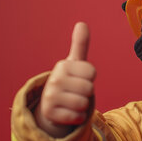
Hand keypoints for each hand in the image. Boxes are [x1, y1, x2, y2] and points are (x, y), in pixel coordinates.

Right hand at [35, 22, 95, 137]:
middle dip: (87, 93)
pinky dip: (77, 117)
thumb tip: (82, 23)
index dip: (91, 78)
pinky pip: (77, 117)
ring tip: (72, 101)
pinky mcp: (50, 113)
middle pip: (89, 88)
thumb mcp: (75, 63)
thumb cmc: (70, 81)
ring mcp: (50, 96)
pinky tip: (68, 112)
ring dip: (83, 106)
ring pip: (84, 103)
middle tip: (76, 92)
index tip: (80, 78)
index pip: (92, 72)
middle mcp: (54, 79)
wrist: (53, 105)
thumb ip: (80, 45)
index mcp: (63, 65)